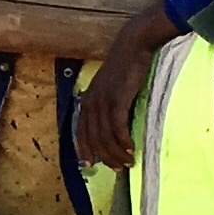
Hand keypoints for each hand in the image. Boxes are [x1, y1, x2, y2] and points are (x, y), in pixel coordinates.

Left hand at [74, 5, 173, 171]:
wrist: (133, 46)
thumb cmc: (125, 66)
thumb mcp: (110, 86)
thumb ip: (107, 103)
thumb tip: (112, 124)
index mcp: (87, 100)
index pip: (80, 132)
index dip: (84, 149)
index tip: (91, 165)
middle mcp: (91, 102)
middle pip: (94, 139)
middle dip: (105, 156)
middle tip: (118, 169)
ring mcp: (103, 101)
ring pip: (106, 137)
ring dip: (117, 153)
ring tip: (128, 162)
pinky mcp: (117, 99)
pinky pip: (118, 127)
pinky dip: (124, 141)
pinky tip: (131, 149)